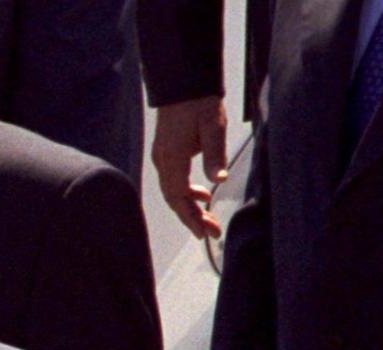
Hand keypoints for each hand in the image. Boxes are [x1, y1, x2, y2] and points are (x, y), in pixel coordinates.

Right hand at [152, 97, 230, 240]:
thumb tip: (219, 180)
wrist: (184, 82)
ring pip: (174, 191)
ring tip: (208, 217)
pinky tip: (202, 194)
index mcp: (172, 159)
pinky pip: (174, 180)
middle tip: (212, 232)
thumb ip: (215, 154)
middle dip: (192, 217)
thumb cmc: (199, 102)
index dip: (190, 217)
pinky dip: (187, 192)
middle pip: (175, 199)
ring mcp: (163, 157)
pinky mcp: (167, 151)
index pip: (178, 197)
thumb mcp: (213, 127)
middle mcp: (163, 161)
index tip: (204, 233)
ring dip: (190, 206)